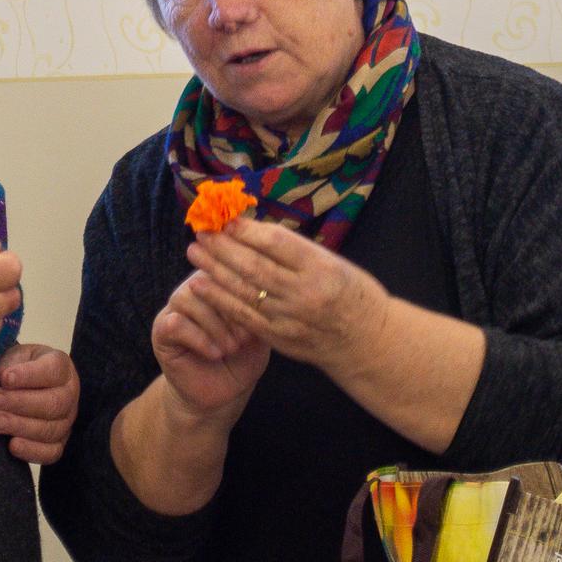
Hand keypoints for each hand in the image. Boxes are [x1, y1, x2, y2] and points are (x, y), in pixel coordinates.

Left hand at [0, 342, 79, 462]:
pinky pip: (51, 453)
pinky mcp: (59, 443)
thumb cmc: (19, 367)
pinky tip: (11, 445)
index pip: (53, 370)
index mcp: (62, 367)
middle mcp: (69, 395)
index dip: (29, 375)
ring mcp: (67, 421)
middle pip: (53, 403)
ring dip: (20, 426)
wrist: (25, 386)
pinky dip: (31, 451)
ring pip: (50, 429)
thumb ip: (10, 363)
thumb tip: (2, 377)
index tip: (4, 378)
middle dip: (20, 403)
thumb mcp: (16, 356)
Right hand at [152, 269, 269, 425]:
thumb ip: (257, 306)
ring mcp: (175, 306)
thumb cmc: (244, 358)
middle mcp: (195, 286)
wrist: (224, 394)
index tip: (260, 318)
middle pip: (208, 278)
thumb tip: (262, 288)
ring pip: (190, 298)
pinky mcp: (162, 329)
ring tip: (231, 348)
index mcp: (219, 279)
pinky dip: (199, 338)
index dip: (244, 290)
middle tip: (245, 337)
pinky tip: (214, 354)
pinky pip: (176, 322)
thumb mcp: (258, 330)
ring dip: (215, 326)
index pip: (227, 267)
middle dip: (230, 309)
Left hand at [186, 215, 381, 381]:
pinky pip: (243, 316)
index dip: (247, 230)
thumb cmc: (351, 293)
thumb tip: (252, 229)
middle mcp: (304, 293)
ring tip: (195, 252)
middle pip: (254, 266)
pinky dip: (220, 300)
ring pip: (244, 290)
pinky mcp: (279, 338)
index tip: (226, 219)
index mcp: (321, 267)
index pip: (276, 243)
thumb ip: (294, 249)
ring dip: (215, 270)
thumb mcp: (332, 261)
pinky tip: (201, 285)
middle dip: (223, 248)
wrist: (366, 341)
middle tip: (202, 231)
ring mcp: (290, 318)